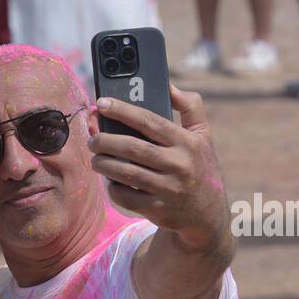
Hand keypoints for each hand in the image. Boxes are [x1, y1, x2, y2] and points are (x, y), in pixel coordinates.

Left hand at [89, 85, 229, 250]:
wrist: (207, 213)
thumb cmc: (199, 166)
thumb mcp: (203, 136)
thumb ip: (191, 107)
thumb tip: (169, 85)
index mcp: (187, 142)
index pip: (149, 121)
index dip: (122, 111)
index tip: (101, 103)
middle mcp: (179, 165)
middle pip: (133, 148)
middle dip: (106, 141)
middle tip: (92, 138)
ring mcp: (168, 189)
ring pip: (126, 173)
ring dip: (104, 164)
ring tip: (95, 158)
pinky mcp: (158, 210)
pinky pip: (126, 197)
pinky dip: (113, 188)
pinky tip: (109, 180)